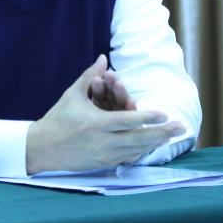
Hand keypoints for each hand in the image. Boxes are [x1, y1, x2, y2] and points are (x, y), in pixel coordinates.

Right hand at [25, 55, 185, 174]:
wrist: (41, 149)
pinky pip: (127, 158)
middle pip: (137, 139)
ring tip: (171, 137)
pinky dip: (140, 152)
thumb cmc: (57, 119)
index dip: (146, 118)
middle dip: (161, 134)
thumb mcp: (72, 95)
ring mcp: (104, 155)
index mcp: (95, 123)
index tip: (164, 114)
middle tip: (180, 128)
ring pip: (135, 151)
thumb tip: (103, 58)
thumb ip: (90, 76)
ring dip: (154, 143)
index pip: (126, 121)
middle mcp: (102, 141)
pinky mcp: (102, 163)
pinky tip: (152, 146)